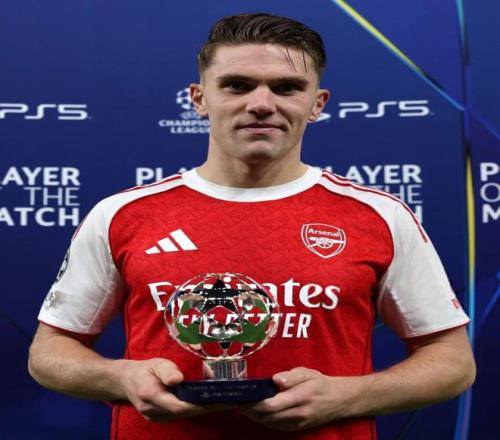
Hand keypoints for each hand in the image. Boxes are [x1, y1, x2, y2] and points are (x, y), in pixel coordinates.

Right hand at [119, 358, 228, 421]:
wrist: (127, 381)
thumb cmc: (145, 370)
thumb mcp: (156, 364)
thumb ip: (167, 371)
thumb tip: (178, 379)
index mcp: (151, 396)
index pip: (179, 406)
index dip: (200, 405)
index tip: (219, 401)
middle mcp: (154, 412)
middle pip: (186, 412)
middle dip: (209, 407)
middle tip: (231, 400)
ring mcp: (157, 417)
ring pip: (185, 415)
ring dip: (205, 408)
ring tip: (226, 400)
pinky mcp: (162, 417)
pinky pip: (182, 414)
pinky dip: (196, 408)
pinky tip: (210, 402)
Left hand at [240, 367, 357, 430]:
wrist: (337, 400)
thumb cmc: (319, 383)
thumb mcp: (307, 373)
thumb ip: (291, 376)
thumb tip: (275, 380)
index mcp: (300, 397)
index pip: (271, 405)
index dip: (253, 403)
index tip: (240, 396)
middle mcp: (297, 414)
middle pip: (266, 416)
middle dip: (248, 409)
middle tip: (234, 400)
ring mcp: (296, 424)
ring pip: (268, 423)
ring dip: (252, 415)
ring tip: (239, 404)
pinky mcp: (295, 428)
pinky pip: (274, 425)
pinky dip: (261, 419)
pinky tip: (253, 411)